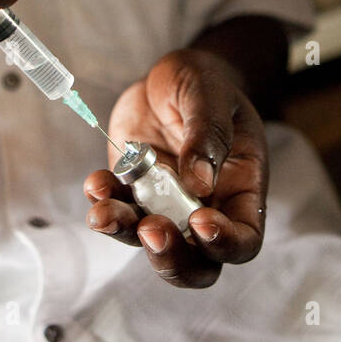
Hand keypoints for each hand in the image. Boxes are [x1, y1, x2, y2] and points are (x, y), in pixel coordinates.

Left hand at [82, 49, 267, 287]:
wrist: (172, 77)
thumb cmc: (207, 85)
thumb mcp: (211, 96)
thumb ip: (208, 135)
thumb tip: (199, 183)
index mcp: (241, 192)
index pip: (244, 240)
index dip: (225, 243)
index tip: (201, 220)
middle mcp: (206, 209)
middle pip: (196, 264)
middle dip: (171, 258)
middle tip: (150, 230)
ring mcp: (166, 206)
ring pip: (148, 242)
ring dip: (124, 232)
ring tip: (103, 211)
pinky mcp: (133, 193)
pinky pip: (118, 211)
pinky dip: (103, 202)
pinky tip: (96, 182)